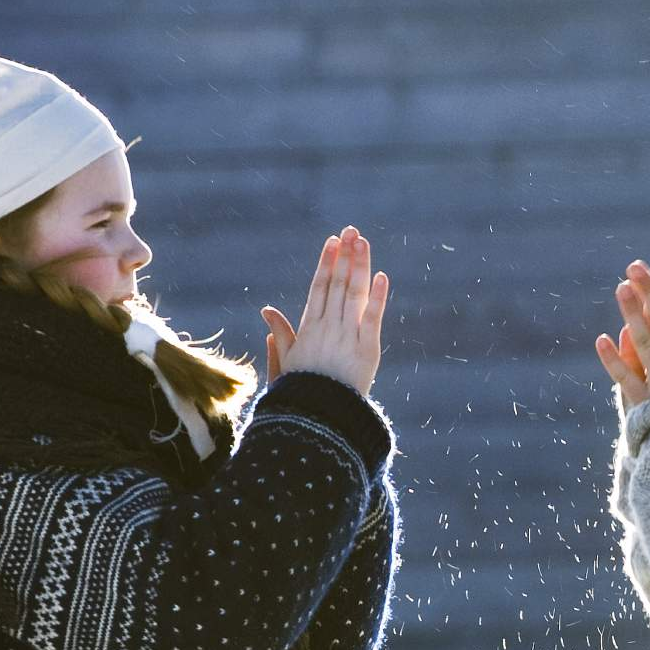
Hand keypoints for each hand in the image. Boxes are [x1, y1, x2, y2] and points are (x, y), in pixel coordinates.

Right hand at [262, 226, 387, 397]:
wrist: (319, 419)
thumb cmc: (301, 393)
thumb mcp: (286, 363)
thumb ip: (281, 336)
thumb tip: (267, 312)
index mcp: (309, 329)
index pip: (319, 288)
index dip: (326, 263)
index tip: (332, 242)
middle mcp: (328, 328)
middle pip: (337, 284)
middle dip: (344, 256)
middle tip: (350, 230)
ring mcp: (348, 337)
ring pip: (354, 294)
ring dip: (359, 266)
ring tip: (362, 241)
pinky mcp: (368, 349)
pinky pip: (373, 318)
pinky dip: (378, 296)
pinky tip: (381, 275)